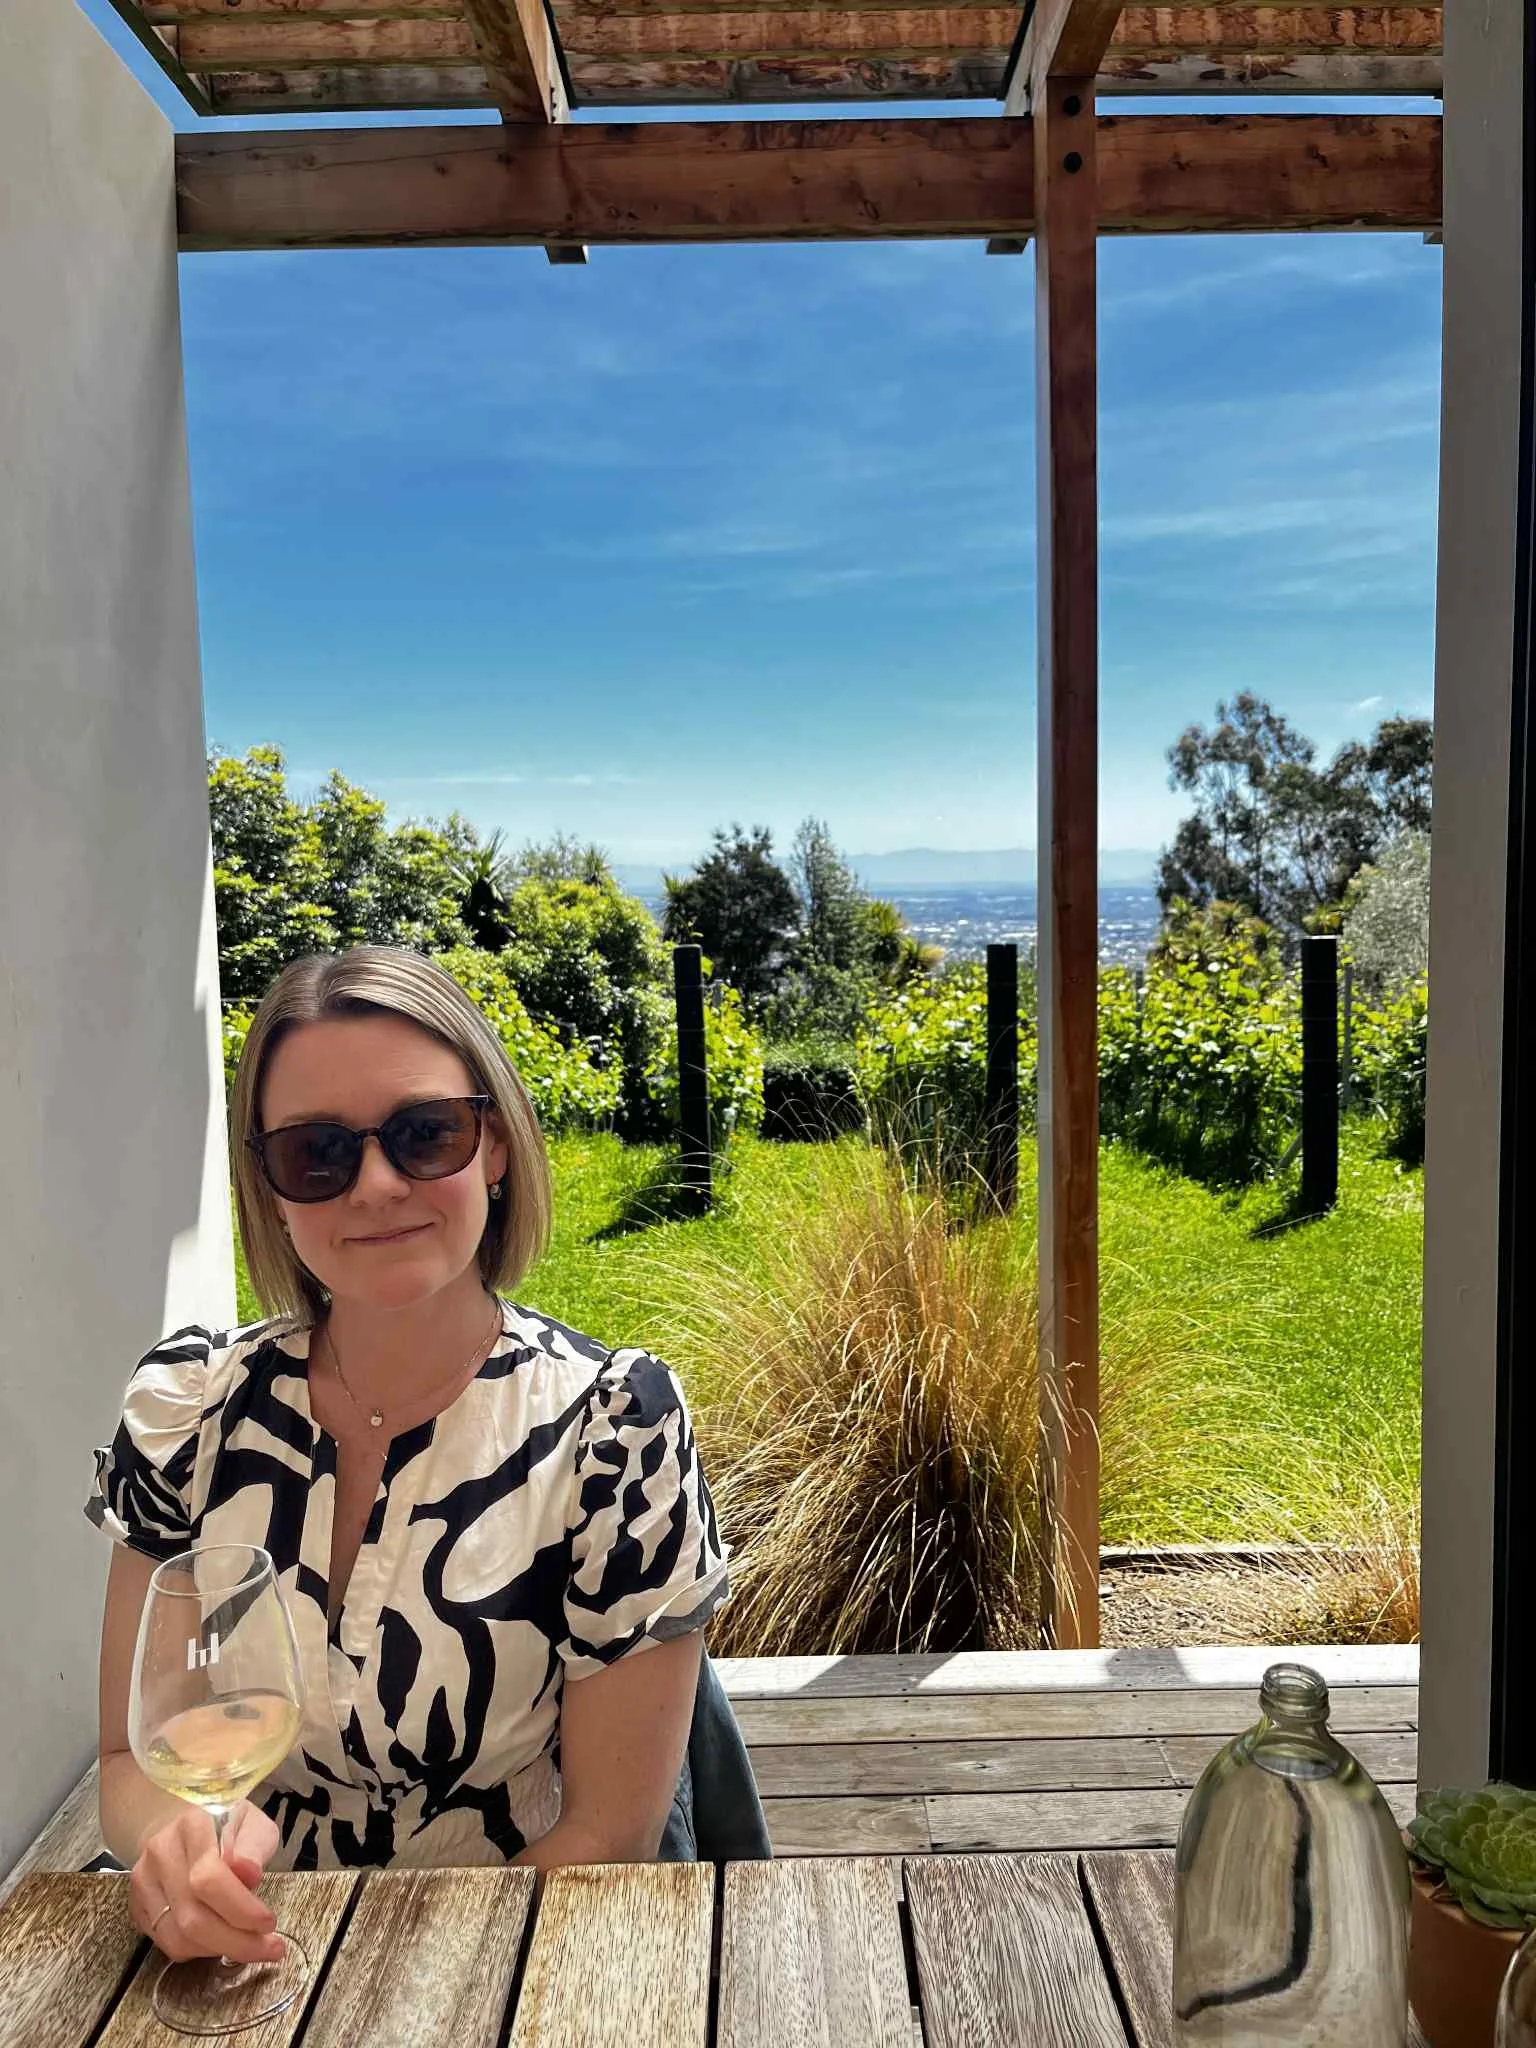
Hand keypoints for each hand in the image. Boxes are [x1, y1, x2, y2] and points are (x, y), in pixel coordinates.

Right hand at [131, 1801, 283, 1963]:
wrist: (178, 1824)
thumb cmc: (224, 1824)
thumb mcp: (251, 1823)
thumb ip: (253, 1846)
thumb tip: (249, 1873)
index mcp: (191, 1825)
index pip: (209, 1878)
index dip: (240, 1908)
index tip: (268, 1922)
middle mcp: (160, 1854)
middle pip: (192, 1917)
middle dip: (235, 1941)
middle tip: (269, 1948)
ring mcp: (144, 1883)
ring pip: (178, 1937)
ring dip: (219, 1950)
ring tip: (250, 1946)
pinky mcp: (138, 1908)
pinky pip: (168, 1943)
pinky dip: (200, 1951)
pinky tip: (222, 1941)